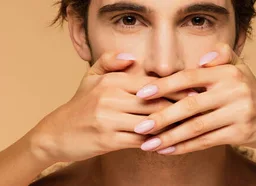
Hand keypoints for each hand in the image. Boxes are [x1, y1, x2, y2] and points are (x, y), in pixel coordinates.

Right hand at [27, 53, 192, 162]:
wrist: (56, 133)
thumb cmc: (80, 106)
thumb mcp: (91, 78)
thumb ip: (110, 62)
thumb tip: (132, 58)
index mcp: (112, 81)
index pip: (153, 84)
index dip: (177, 90)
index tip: (196, 94)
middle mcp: (110, 97)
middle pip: (156, 103)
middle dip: (180, 109)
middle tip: (200, 112)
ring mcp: (108, 119)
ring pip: (151, 122)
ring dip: (172, 127)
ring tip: (189, 129)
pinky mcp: (108, 140)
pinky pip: (140, 141)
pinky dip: (156, 142)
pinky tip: (168, 143)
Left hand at [133, 44, 255, 154]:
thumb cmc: (250, 92)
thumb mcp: (239, 70)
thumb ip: (220, 57)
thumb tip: (200, 60)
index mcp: (227, 73)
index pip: (189, 77)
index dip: (164, 85)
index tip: (142, 93)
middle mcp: (233, 91)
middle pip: (189, 105)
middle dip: (161, 116)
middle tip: (139, 126)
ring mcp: (238, 113)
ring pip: (196, 127)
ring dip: (169, 137)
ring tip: (148, 144)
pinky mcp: (240, 133)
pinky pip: (206, 141)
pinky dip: (185, 147)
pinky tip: (167, 150)